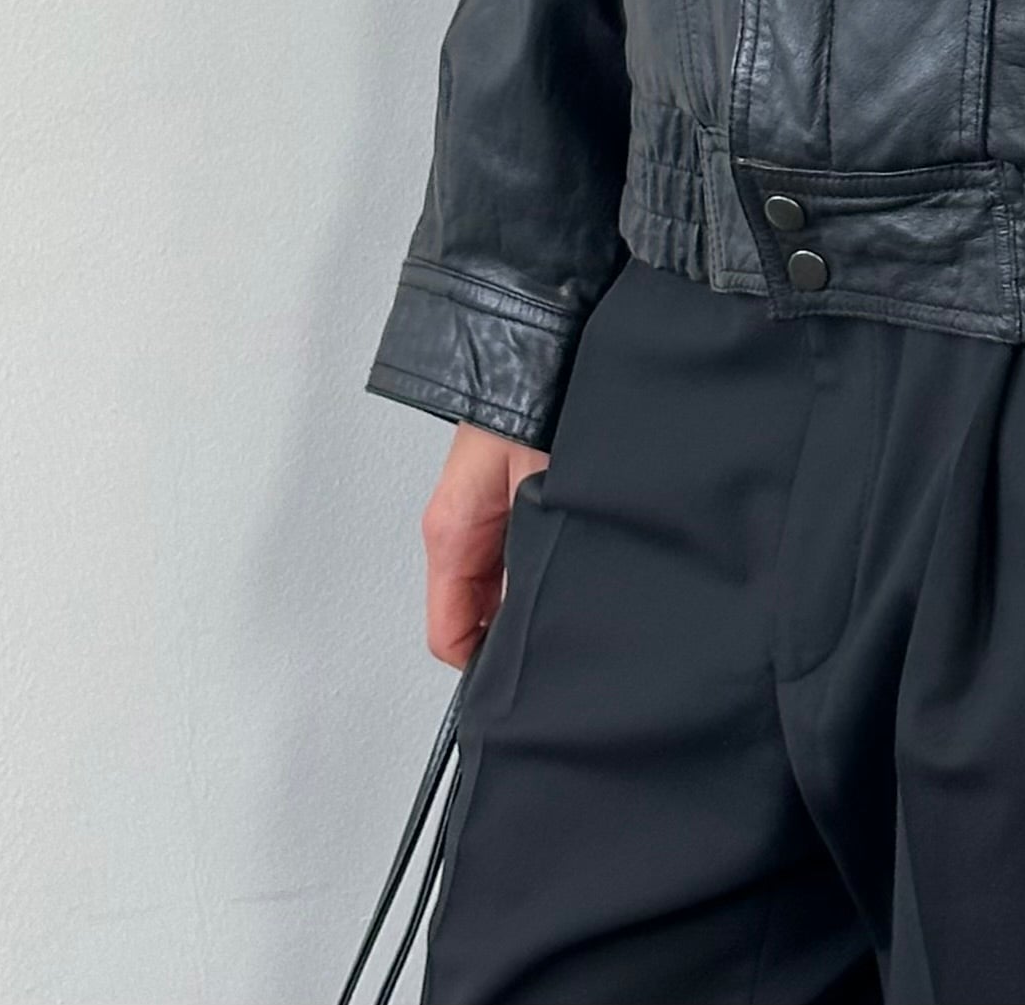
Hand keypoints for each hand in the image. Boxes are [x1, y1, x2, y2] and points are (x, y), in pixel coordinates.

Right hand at [421, 421, 549, 667]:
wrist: (543, 349)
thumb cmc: (538, 407)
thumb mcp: (540, 496)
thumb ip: (530, 565)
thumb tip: (538, 625)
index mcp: (452, 532)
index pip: (450, 636)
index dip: (487, 667)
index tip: (526, 676)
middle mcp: (458, 528)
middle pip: (475, 617)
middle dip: (513, 631)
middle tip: (562, 635)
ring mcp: (478, 515)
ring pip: (496, 589)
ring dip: (529, 596)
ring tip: (573, 589)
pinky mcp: (500, 500)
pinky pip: (511, 556)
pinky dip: (535, 567)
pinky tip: (569, 556)